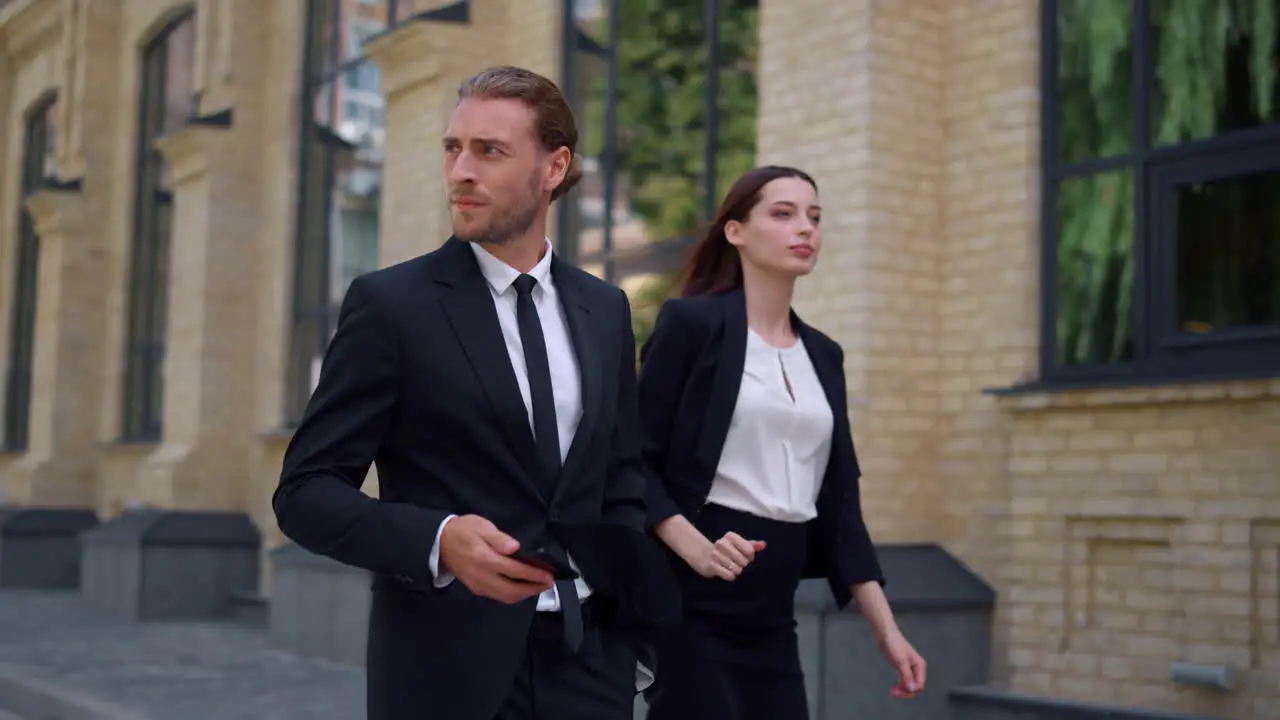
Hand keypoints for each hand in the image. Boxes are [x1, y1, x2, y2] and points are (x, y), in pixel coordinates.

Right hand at [438, 515, 553, 603]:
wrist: (440, 542)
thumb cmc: (463, 530)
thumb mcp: (482, 527)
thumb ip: (499, 539)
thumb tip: (515, 547)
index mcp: (485, 559)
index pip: (515, 571)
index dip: (534, 574)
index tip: (549, 574)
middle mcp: (482, 577)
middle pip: (513, 591)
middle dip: (533, 589)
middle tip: (548, 583)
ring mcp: (479, 586)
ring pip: (506, 597)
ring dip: (525, 594)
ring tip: (538, 586)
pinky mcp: (477, 589)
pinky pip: (499, 596)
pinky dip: (513, 594)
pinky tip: (522, 587)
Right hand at [689, 531, 765, 580]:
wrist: (705, 556)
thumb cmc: (727, 551)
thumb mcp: (739, 546)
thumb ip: (752, 545)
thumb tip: (764, 544)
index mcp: (730, 536)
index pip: (749, 550)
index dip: (750, 557)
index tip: (746, 557)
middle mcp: (722, 543)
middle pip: (744, 561)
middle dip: (743, 565)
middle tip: (739, 564)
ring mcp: (715, 554)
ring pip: (736, 569)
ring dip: (737, 571)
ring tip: (733, 569)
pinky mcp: (711, 566)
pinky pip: (728, 575)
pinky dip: (730, 576)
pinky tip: (727, 573)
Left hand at [878, 629, 925, 698]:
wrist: (885, 634)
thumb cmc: (894, 644)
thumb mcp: (900, 661)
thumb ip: (906, 675)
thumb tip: (911, 689)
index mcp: (920, 666)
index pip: (919, 685)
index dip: (909, 691)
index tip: (898, 691)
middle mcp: (917, 668)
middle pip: (915, 686)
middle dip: (906, 692)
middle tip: (893, 693)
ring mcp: (910, 668)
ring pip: (910, 685)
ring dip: (903, 690)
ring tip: (893, 691)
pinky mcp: (903, 668)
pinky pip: (905, 681)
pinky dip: (900, 686)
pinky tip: (895, 688)